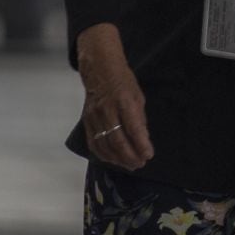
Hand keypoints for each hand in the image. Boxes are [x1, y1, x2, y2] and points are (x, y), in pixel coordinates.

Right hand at [78, 38, 153, 169]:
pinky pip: (93, 143)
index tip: (149, 155)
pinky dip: (103, 155)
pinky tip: (113, 160)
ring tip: (130, 165)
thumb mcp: (138, 96)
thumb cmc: (123, 81)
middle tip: (140, 164)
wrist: (98, 70)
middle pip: (117, 140)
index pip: (133, 127)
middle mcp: (107, 110)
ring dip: (118, 159)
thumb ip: (139, 118)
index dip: (141, 144)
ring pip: (105, 145)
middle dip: (130, 156)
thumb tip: (143, 140)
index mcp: (124, 101)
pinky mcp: (86, 121)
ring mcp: (94, 117)